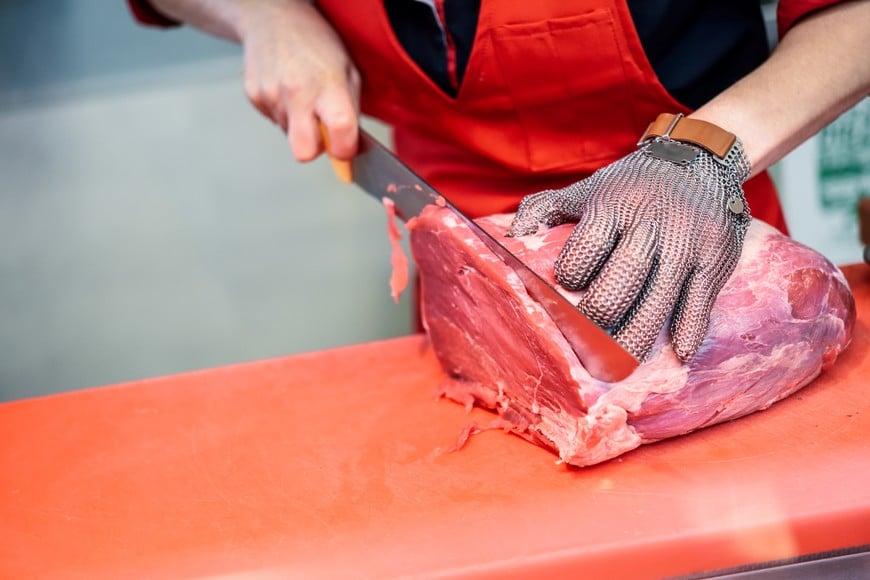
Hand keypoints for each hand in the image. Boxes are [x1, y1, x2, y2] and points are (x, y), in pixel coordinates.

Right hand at [240, 1, 360, 160]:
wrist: (272, 16)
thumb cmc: (315, 43)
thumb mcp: (347, 69)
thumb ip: (350, 109)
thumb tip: (349, 146)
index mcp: (327, 84)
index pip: (340, 133)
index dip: (345, 149)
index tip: (345, 146)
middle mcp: (297, 91)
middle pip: (304, 153)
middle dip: (315, 149)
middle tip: (322, 131)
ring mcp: (271, 94)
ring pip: (289, 136)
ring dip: (299, 124)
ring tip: (303, 94)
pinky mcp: (253, 96)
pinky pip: (274, 121)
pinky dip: (283, 112)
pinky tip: (286, 89)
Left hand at [508, 137, 750, 361]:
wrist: (698, 161)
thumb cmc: (630, 185)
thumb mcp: (587, 188)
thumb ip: (545, 208)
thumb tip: (509, 238)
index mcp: (613, 205)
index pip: (588, 246)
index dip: (573, 273)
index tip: (567, 289)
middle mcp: (651, 224)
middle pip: (623, 278)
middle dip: (601, 313)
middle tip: (586, 340)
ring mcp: (687, 244)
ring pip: (660, 300)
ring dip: (636, 337)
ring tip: (618, 364)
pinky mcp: (716, 260)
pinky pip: (701, 302)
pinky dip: (689, 330)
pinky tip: (677, 353)